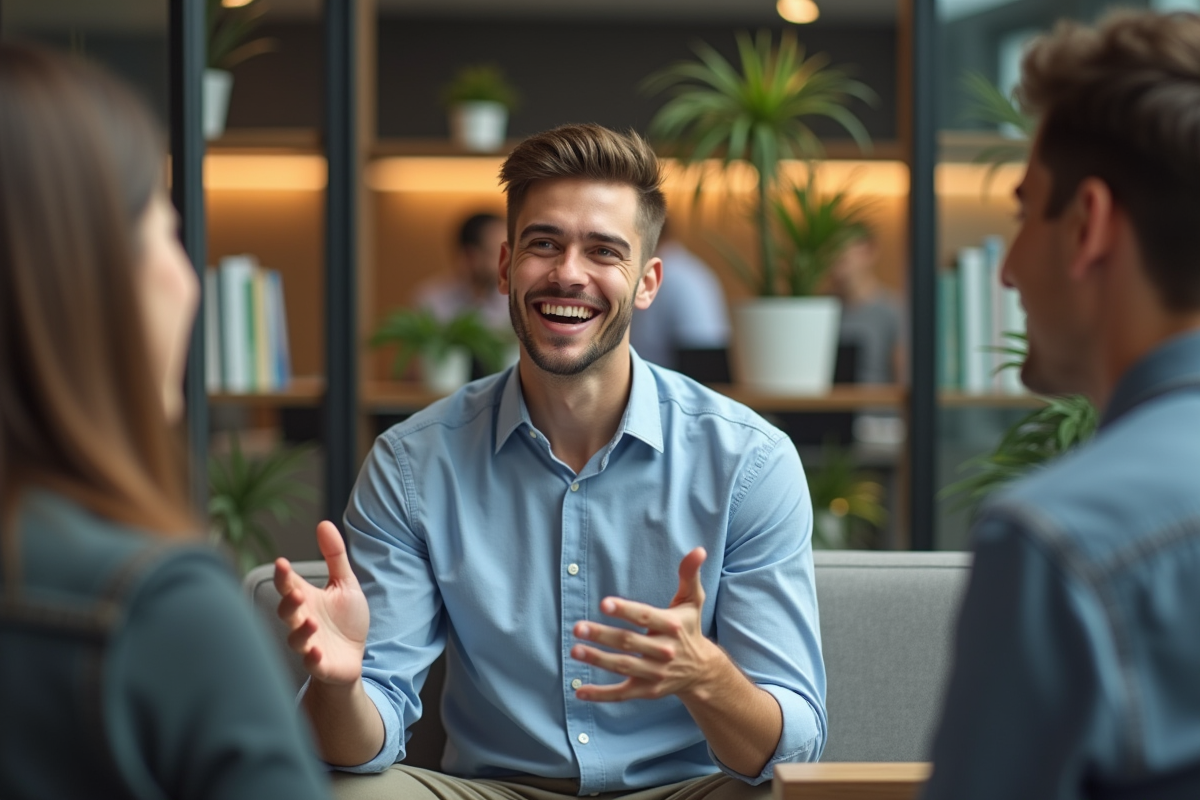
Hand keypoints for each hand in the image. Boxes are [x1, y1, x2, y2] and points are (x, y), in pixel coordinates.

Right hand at [275, 520, 369, 685]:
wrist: (353, 656)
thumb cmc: (344, 619)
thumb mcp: (344, 583)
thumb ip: (334, 555)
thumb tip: (324, 523)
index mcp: (306, 600)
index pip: (289, 585)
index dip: (283, 576)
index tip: (281, 563)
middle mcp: (302, 621)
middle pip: (287, 611)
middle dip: (289, 603)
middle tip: (296, 593)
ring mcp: (309, 644)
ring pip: (296, 639)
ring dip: (301, 631)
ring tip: (311, 622)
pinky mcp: (320, 664)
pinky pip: (312, 663)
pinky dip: (312, 658)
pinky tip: (316, 652)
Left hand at [570, 547, 724, 701]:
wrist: (702, 671)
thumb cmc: (689, 629)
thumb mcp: (692, 601)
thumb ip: (689, 575)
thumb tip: (698, 550)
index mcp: (672, 627)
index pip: (645, 617)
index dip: (625, 610)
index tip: (604, 603)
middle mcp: (664, 652)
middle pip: (629, 643)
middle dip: (603, 635)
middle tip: (578, 627)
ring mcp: (655, 674)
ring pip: (623, 667)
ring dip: (597, 660)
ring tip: (575, 650)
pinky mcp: (647, 691)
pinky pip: (621, 694)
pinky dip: (601, 694)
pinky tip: (579, 691)